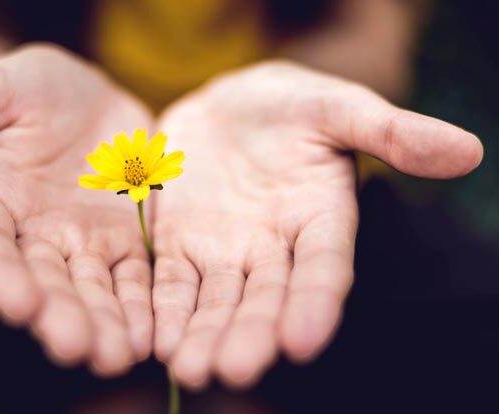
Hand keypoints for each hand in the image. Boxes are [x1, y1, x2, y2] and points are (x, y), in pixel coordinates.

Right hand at [0, 44, 154, 375]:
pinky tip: (152, 334)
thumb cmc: (27, 91)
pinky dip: (141, 305)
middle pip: (43, 283)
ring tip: (119, 355)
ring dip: (105, 324)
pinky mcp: (123, 241)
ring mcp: (81, 243)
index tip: (19, 305)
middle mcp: (32, 236)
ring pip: (92, 290)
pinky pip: (134, 277)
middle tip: (78, 348)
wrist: (85, 97)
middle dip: (60, 316)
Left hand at [152, 61, 482, 387]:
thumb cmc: (292, 105)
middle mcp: (274, 248)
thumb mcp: (338, 107)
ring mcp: (224, 251)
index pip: (323, 268)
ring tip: (190, 368)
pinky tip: (156, 340)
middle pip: (264, 298)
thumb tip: (467, 150)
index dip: (315, 303)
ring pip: (216, 301)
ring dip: (203, 336)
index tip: (303, 341)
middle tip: (234, 370)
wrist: (228, 106)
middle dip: (250, 334)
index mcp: (320, 220)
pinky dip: (165, 310)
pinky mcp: (180, 245)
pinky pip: (172, 283)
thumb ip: (392, 132)